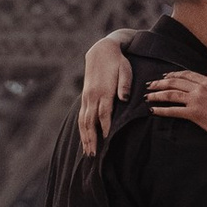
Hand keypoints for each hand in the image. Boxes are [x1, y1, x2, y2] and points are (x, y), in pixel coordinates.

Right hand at [77, 36, 132, 158]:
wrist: (101, 50)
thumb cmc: (118, 62)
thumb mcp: (125, 69)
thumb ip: (124, 84)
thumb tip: (124, 98)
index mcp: (103, 90)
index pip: (104, 113)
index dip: (106, 127)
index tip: (108, 141)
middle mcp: (92, 95)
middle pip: (90, 121)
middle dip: (92, 139)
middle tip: (94, 155)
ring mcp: (86, 97)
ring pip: (83, 121)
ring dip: (85, 137)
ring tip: (87, 153)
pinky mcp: (84, 97)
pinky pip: (81, 116)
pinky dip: (81, 130)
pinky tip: (84, 140)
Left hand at [145, 68, 206, 150]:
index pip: (186, 74)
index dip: (173, 75)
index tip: (164, 77)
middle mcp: (201, 88)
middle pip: (175, 82)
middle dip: (160, 83)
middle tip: (150, 85)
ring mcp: (197, 100)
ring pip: (171, 94)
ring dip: (157, 95)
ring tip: (147, 97)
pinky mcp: (193, 113)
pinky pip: (173, 110)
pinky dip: (161, 110)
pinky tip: (153, 111)